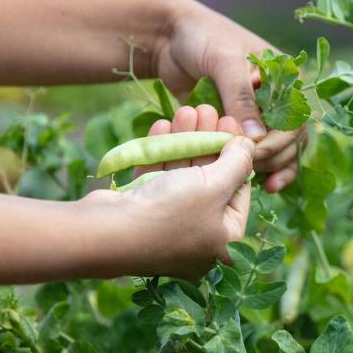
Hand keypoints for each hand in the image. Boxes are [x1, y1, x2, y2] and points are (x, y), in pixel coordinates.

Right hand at [88, 105, 253, 281]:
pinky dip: (161, 154)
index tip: (232, 125)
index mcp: (225, 243)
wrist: (104, 233)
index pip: (240, 192)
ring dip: (185, 142)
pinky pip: (158, 181)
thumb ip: (237, 162)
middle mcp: (199, 239)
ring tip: (187, 110)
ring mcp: (169, 228)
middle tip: (208, 111)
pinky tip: (163, 126)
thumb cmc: (170, 213)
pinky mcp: (142, 216)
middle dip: (208, 142)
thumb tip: (249, 146)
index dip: (237, 155)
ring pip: (182, 177)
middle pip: (210, 182)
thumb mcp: (215, 185)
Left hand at [152, 1, 303, 191]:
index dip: (277, 139)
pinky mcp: (240, 126)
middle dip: (272, 156)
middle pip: (290, 139)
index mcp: (285, 77)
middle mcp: (279, 98)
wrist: (168, 36)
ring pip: (278, 150)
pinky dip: (259, 168)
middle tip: (247, 168)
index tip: (253, 152)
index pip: (294, 117)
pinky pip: (256, 152)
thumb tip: (258, 137)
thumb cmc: (201, 37)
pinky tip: (261, 186)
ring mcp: (260, 114)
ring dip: (268, 167)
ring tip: (249, 180)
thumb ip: (240, 96)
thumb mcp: (223, 60)